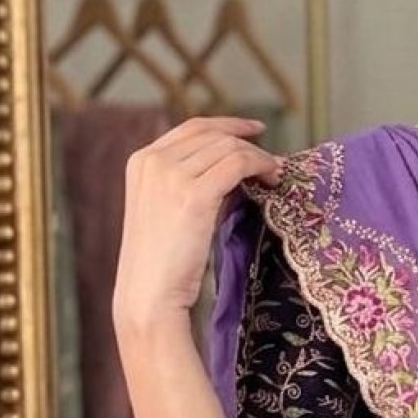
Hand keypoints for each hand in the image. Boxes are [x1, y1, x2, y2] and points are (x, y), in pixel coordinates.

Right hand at [112, 114, 284, 334]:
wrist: (150, 292)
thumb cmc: (167, 260)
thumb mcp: (178, 209)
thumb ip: (203, 184)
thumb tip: (242, 170)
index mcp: (142, 160)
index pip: (192, 128)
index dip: (227, 125)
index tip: (254, 130)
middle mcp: (153, 160)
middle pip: (213, 134)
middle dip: (248, 143)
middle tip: (274, 161)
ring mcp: (170, 175)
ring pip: (228, 148)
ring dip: (259, 157)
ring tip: (276, 175)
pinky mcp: (193, 194)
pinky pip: (238, 164)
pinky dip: (260, 166)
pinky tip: (272, 179)